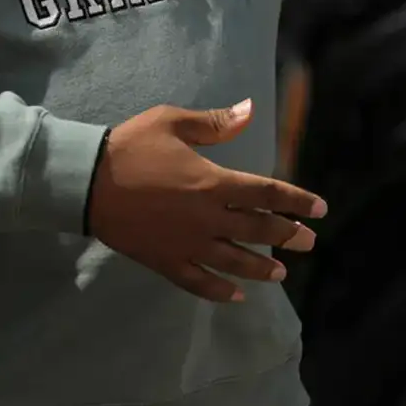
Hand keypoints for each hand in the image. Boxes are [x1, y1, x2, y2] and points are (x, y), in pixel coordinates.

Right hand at [87, 99, 326, 302]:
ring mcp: (187, 244)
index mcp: (213, 183)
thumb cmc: (130, 146)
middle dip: (288, 236)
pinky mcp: (165, 261)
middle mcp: (207, 218)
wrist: (84, 182)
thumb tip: (251, 110)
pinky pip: (198, 282)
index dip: (297, 201)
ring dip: (260, 268)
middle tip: (309, 243)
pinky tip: (235, 296)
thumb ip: (214, 122)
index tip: (320, 210)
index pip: (267, 193)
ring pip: (234, 261)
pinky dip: (219, 291)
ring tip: (280, 274)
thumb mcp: (172, 121)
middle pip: (258, 231)